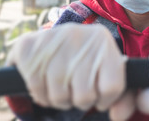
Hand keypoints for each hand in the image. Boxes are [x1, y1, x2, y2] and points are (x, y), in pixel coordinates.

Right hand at [6, 23, 125, 113]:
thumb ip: (120, 94)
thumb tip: (118, 116)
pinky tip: (46, 84)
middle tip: (76, 90)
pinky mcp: (28, 46)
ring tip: (62, 88)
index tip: (98, 96)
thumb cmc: (85, 60)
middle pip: (85, 96)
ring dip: (60, 100)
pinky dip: (41, 96)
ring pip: (60, 96)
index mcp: (103, 40)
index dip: (105, 100)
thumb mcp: (106, 69)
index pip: (112, 86)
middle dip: (80, 101)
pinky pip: (37, 90)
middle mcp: (79, 35)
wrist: (51, 39)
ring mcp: (52, 39)